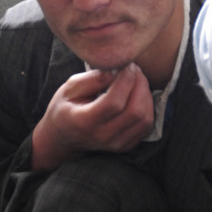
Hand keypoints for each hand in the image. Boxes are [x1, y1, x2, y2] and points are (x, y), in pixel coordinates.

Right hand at [31, 64, 154, 170]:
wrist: (63, 138)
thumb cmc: (65, 108)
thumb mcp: (69, 88)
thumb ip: (92, 79)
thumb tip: (116, 72)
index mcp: (84, 121)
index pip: (114, 103)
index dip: (126, 81)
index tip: (127, 66)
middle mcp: (103, 136)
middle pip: (134, 111)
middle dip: (140, 85)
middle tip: (135, 70)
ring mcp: (116, 144)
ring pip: (144, 119)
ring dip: (146, 95)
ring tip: (137, 80)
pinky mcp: (126, 145)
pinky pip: (146, 126)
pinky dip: (148, 108)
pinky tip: (139, 95)